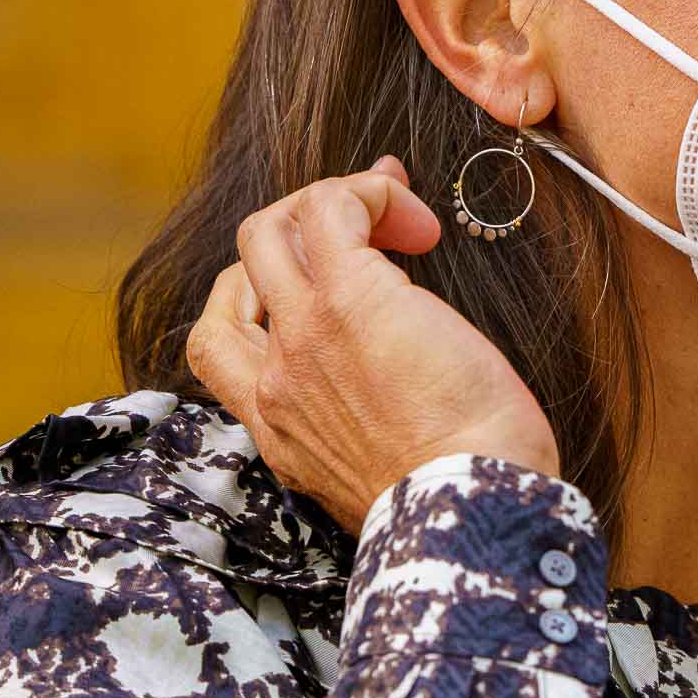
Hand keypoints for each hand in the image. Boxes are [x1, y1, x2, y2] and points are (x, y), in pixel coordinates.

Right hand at [186, 154, 560, 534]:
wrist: (470, 506)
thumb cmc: (459, 495)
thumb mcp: (382, 474)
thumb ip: (366, 430)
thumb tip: (402, 383)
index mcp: (280, 430)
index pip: (227, 343)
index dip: (265, 292)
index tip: (323, 280)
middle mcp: (275, 381)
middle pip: (238, 273)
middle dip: (297, 235)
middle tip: (368, 231)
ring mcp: (302, 334)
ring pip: (269, 229)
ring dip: (331, 204)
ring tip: (397, 218)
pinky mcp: (348, 297)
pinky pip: (330, 208)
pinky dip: (369, 192)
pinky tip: (416, 217)